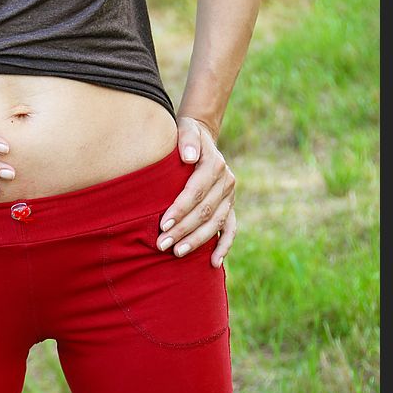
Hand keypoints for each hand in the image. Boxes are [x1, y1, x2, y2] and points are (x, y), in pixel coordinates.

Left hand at [155, 116, 236, 267]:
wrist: (201, 139)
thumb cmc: (185, 137)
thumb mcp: (185, 129)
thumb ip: (186, 140)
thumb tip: (188, 157)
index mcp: (215, 165)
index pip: (196, 191)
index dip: (180, 209)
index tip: (162, 225)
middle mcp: (226, 182)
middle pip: (204, 211)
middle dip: (183, 229)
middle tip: (161, 244)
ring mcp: (230, 197)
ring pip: (215, 223)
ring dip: (197, 240)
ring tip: (177, 253)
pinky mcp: (230, 207)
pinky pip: (230, 229)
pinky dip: (223, 247)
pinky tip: (213, 263)